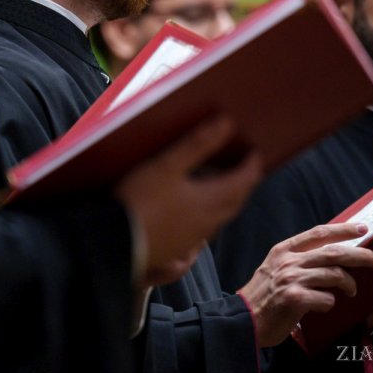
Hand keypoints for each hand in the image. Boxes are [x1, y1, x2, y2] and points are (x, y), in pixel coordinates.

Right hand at [115, 115, 260, 287]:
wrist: (116, 244)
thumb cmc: (141, 200)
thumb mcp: (167, 165)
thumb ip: (198, 144)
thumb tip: (228, 123)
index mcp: (211, 200)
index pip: (243, 181)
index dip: (252, 166)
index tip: (257, 154)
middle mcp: (208, 222)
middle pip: (236, 201)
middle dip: (244, 184)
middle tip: (245, 170)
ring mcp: (193, 238)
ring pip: (220, 217)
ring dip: (227, 200)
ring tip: (223, 186)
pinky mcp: (177, 249)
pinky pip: (203, 230)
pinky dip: (209, 215)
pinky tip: (195, 210)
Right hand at [238, 222, 372, 346]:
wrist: (243, 320)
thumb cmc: (263, 296)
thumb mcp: (275, 269)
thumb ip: (298, 260)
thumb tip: (330, 257)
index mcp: (284, 250)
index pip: (319, 233)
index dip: (343, 229)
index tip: (363, 228)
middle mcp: (288, 261)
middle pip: (333, 252)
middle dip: (360, 255)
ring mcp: (291, 279)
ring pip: (334, 274)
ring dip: (349, 284)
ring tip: (352, 291)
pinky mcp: (294, 299)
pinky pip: (325, 298)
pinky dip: (330, 302)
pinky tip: (326, 306)